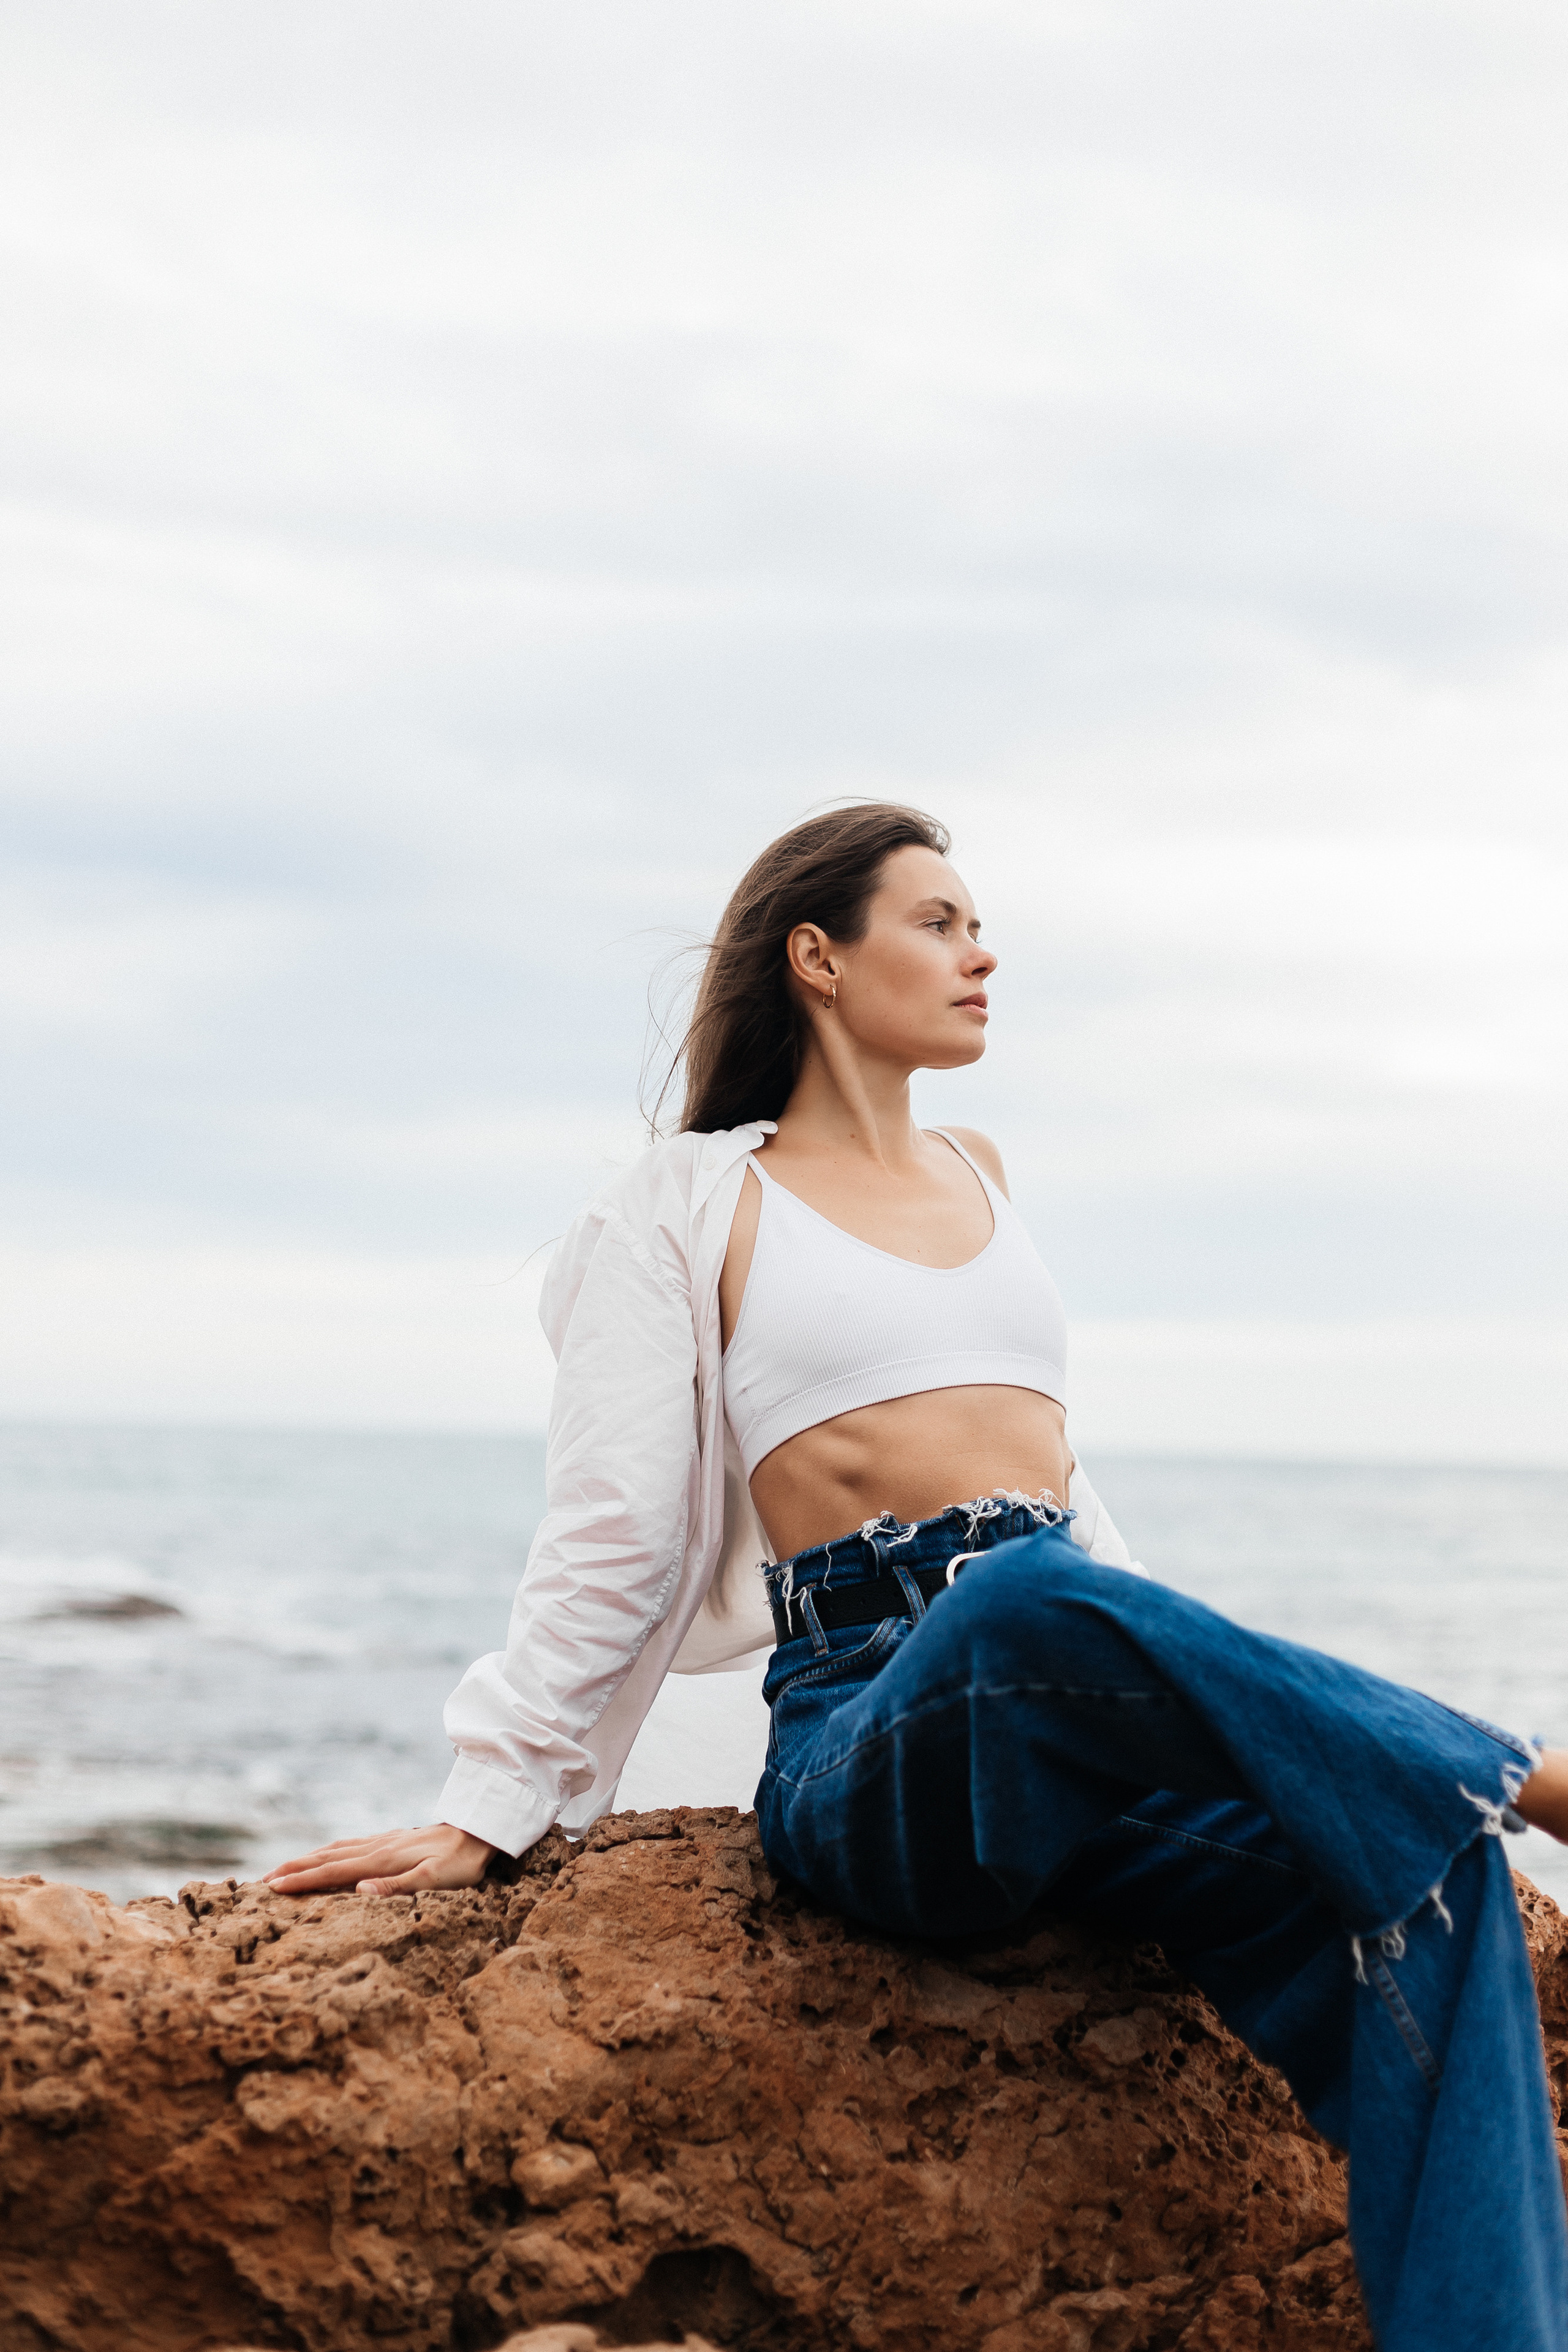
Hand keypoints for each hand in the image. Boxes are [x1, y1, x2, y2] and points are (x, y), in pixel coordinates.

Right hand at [263, 1821, 496, 1897]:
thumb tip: (360, 1892)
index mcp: (382, 1860)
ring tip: (283, 1869)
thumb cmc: (462, 1862)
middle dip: (293, 1869)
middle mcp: (377, 1848)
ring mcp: (383, 1842)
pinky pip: (349, 1845)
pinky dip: (328, 1852)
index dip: (301, 1880)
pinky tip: (326, 1855)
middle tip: (261, 1882)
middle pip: (326, 1858)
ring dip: (306, 1859)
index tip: (272, 1888)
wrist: (482, 1831)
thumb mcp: (436, 1880)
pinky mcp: (391, 1841)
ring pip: (335, 1850)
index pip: (333, 1872)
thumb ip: (398, 1888)